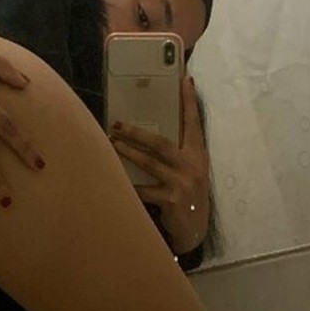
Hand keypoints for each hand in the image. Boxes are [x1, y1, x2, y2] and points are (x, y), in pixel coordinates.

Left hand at [110, 77, 209, 254]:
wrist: (195, 230)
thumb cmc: (188, 196)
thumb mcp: (190, 172)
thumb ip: (177, 155)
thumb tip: (150, 134)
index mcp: (198, 155)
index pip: (193, 123)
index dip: (189, 102)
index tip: (185, 80)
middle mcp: (192, 166)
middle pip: (161, 142)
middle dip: (137, 132)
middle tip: (117, 123)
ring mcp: (182, 183)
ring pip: (149, 163)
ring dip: (128, 152)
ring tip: (111, 143)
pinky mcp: (171, 200)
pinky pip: (143, 190)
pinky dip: (127, 184)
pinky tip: (113, 179)